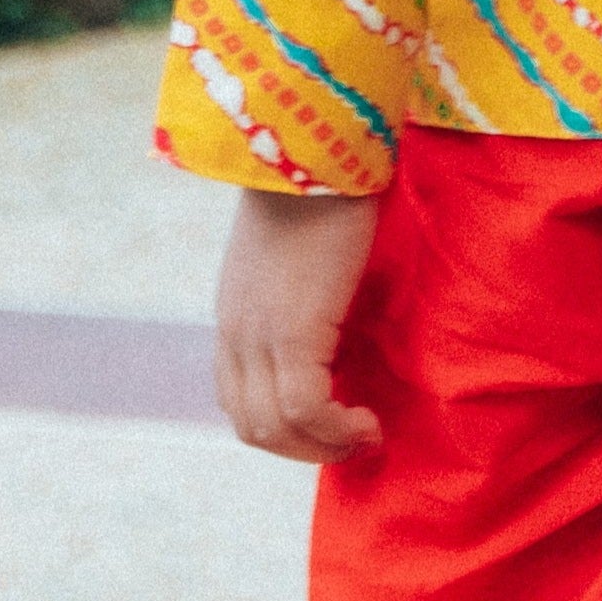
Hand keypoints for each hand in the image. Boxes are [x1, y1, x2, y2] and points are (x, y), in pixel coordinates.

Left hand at [213, 187, 383, 461]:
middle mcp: (236, 334)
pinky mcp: (293, 331)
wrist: (316, 151)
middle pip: (251, 427)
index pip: (239, 401)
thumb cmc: (320, 190)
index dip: (283, 429)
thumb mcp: (293, 257)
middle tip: (352, 440)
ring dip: (322, 446)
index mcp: (235, 317)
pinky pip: (307, 408)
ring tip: (363, 432)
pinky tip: (367, 418)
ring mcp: (259, 336)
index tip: (330, 425)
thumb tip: (331, 324)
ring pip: (273, 428)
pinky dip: (336, 428)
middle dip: (304, 449)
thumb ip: (298, 296)